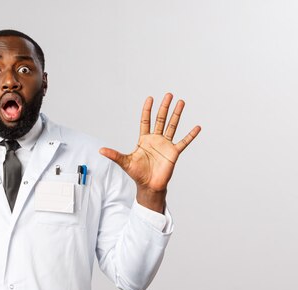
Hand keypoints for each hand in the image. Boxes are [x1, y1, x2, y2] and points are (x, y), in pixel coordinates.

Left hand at [99, 93, 200, 210]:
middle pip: (161, 119)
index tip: (150, 98)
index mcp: (144, 139)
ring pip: (172, 126)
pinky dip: (190, 135)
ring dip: (177, 115)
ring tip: (181, 102)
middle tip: (169, 94)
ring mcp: (165, 145)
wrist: (149, 186)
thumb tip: (100, 150)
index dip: (147, 110)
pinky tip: (197, 127)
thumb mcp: (125, 162)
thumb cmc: (137, 174)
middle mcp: (156, 139)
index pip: (146, 120)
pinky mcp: (174, 153)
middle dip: (164, 107)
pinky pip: (184, 142)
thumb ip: (114, 155)